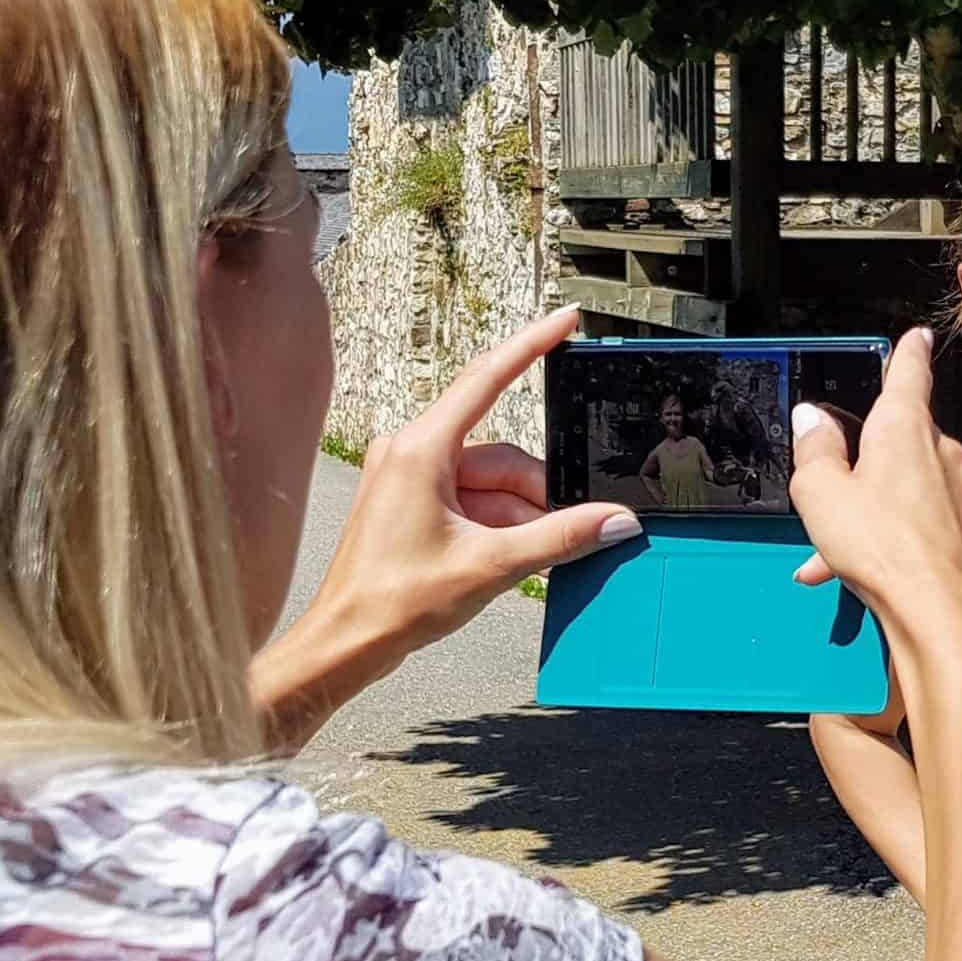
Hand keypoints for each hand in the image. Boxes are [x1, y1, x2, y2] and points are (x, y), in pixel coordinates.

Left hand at [302, 306, 640, 670]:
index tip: (565, 320)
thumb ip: (562, 538)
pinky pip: (476, 500)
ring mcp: (412, 477)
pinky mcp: (415, 501)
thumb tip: (614, 520)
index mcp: (421, 449)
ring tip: (522, 563)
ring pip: (495, 483)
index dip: (532, 344)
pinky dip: (502, 526)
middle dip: (539, 497)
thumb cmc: (392, 600)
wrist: (348, 640)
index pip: (487, 378)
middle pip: (504, 457)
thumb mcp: (492, 566)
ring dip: (521, 519)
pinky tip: (511, 558)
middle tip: (570, 533)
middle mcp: (412, 452)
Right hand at [787, 327, 961, 637]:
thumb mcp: (820, 491)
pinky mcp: (958, 527)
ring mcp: (953, 490)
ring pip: (896, 485)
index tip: (914, 336)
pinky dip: (878, 537)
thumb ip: (814, 449)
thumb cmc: (882, 547)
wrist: (936, 612)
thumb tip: (812, 420)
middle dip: (860, 456)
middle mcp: (938, 450)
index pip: (909, 371)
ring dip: (861, 508)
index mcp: (904, 426)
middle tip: (828, 479)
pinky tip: (840, 569)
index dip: (906, 350)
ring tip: (824, 546)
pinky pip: (908, 521)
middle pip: (896, 435)